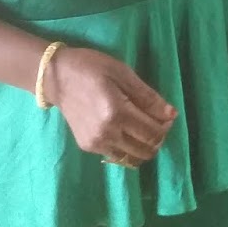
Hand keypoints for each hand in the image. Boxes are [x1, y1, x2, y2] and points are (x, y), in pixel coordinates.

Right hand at [45, 47, 176, 165]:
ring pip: (132, 158)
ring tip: (141, 127)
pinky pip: (117, 155)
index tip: (167, 115)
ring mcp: (96, 143)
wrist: (56, 77)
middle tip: (156, 121)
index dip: (166, 126)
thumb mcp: (123, 73)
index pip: (153, 133)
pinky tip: (125, 130)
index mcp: (116, 112)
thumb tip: (171, 115)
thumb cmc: (91, 68)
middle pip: (146, 150)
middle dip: (158, 138)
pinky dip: (128, 148)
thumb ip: (148, 97)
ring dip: (144, 146)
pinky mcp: (88, 147)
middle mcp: (106, 133)